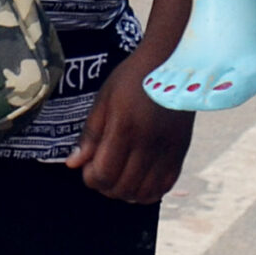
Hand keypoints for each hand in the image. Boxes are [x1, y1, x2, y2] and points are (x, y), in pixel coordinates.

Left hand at [68, 45, 193, 200]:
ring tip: (120, 177)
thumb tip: (73, 163)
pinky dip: (150, 191)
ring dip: (127, 192)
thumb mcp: (105, 99)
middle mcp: (148, 143)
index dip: (91, 177)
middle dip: (106, 187)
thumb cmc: (134, 76)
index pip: (104, 173)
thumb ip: (90, 134)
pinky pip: (165, 185)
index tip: (89, 166)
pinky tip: (140, 178)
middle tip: (103, 171)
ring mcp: (167, 149)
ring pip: (144, 193)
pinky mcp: (182, 149)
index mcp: (125, 128)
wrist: (174, 61)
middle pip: (122, 188)